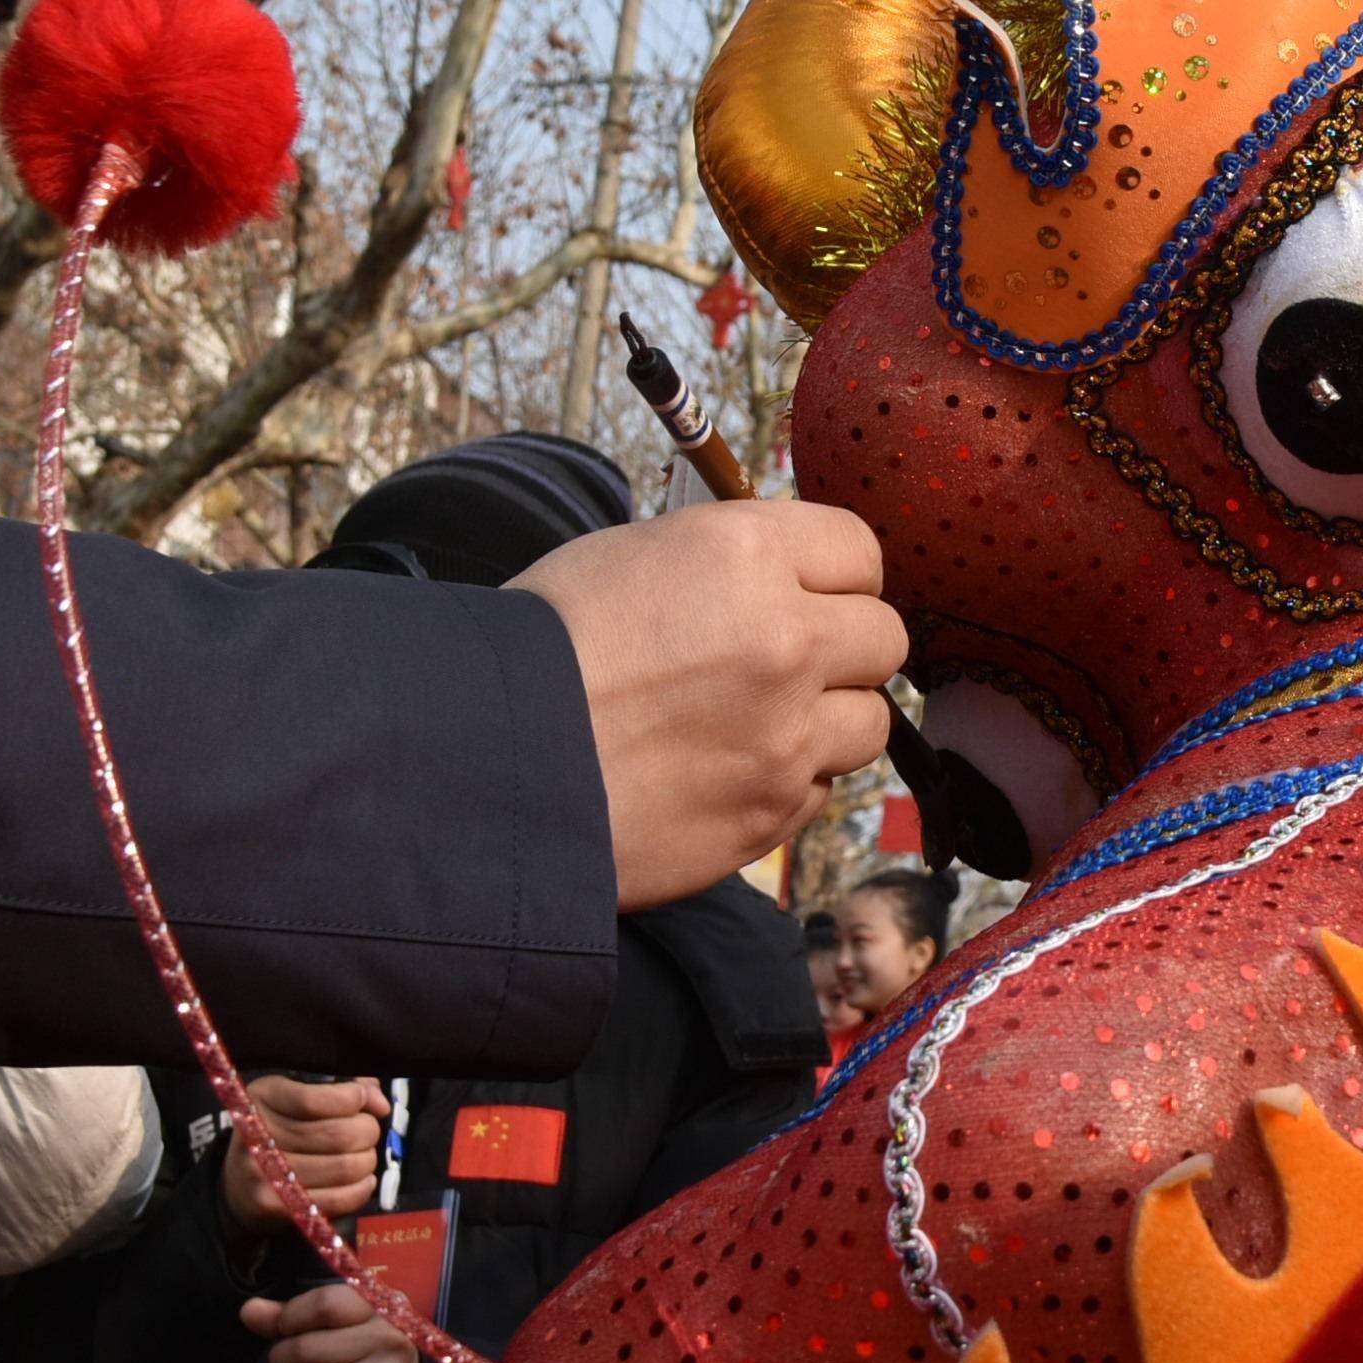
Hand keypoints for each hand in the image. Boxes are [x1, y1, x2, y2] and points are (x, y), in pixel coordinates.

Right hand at [218, 1073, 385, 1233]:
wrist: (238, 1186)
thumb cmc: (278, 1131)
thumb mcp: (296, 1096)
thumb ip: (340, 1088)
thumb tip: (379, 1102)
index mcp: (263, 1097)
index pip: (316, 1099)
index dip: (353, 1099)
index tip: (367, 1102)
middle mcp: (257, 1133)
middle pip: (338, 1134)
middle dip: (368, 1131)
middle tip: (368, 1133)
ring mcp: (264, 1174)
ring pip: (344, 1167)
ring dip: (367, 1161)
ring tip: (363, 1156)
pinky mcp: (277, 1207)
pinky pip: (337, 1199)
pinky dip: (361, 1189)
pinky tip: (363, 1180)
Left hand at [240, 1280, 416, 1362]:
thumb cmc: (372, 1357)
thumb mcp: (348, 1325)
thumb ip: (297, 1314)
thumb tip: (250, 1311)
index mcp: (383, 1311)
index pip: (324, 1303)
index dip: (291, 1316)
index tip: (285, 1328)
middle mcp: (387, 1344)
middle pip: (304, 1348)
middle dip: (280, 1359)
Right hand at [520, 501, 901, 903]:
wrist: (478, 766)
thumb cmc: (537, 651)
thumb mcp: (628, 558)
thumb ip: (725, 564)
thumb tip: (780, 574)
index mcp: (746, 554)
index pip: (860, 548)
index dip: (836, 572)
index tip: (811, 590)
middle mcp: (786, 639)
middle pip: (884, 636)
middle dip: (844, 646)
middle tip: (788, 660)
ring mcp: (786, 736)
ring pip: (869, 722)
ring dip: (827, 721)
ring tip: (755, 723)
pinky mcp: (769, 814)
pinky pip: (818, 790)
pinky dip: (786, 783)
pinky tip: (720, 773)